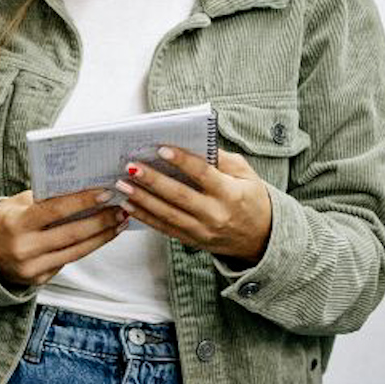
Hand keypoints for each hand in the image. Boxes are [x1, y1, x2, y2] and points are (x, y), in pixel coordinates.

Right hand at [0, 188, 126, 287]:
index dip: (82, 202)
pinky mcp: (39, 280)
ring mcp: (32, 268)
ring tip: (119, 222)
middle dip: (101, 220)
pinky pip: (69, 260)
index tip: (106, 193)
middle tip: (122, 207)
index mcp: (16, 224)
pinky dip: (88, 247)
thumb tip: (81, 187)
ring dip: (102, 236)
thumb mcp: (16, 204)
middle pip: (72, 234)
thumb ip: (44, 199)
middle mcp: (24, 249)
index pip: (54, 210)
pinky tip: (102, 236)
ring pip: (76, 251)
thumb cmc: (4, 222)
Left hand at [114, 147, 273, 267]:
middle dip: (152, 181)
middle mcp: (215, 214)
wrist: (261, 238)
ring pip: (168, 215)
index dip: (182, 161)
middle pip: (179, 196)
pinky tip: (129, 205)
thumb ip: (222, 159)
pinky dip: (145, 217)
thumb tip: (195, 142)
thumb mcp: (246, 174)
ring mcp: (202, 231)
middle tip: (131, 167)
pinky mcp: (192, 241)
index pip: (203, 175)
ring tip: (123, 185)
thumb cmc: (252, 199)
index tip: (161, 149)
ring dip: (142, 199)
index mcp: (231, 194)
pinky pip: (165, 229)